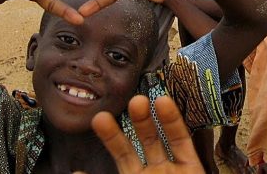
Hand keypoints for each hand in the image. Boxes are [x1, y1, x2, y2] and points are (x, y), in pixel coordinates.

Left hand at [88, 95, 204, 172]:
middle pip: (140, 142)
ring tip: (138, 99)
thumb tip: (74, 173)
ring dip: (150, 117)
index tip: (99, 117)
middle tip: (127, 100)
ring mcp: (171, 170)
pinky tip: (164, 102)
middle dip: (132, 122)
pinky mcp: (191, 167)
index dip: (110, 136)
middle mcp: (151, 173)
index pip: (121, 154)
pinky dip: (174, 121)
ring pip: (159, 138)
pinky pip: (181, 141)